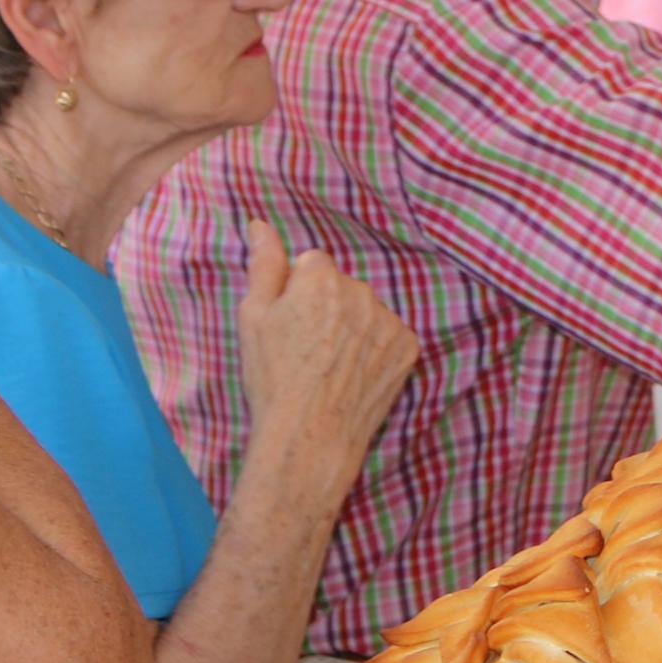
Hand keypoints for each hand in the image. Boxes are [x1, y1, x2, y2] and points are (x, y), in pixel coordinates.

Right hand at [234, 222, 417, 459]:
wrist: (311, 437)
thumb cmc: (274, 378)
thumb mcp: (253, 317)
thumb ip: (263, 265)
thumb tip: (261, 225)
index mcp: (321, 277)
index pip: (311, 264)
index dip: (296, 293)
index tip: (290, 325)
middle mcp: (361, 290)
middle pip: (341, 285)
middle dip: (327, 306)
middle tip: (307, 349)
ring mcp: (389, 320)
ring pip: (366, 309)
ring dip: (353, 326)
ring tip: (330, 365)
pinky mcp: (408, 348)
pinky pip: (387, 334)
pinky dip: (374, 348)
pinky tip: (354, 374)